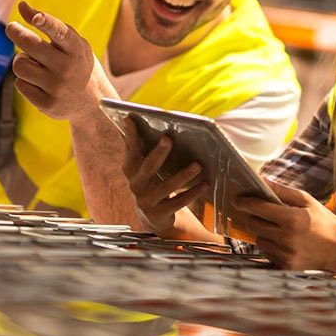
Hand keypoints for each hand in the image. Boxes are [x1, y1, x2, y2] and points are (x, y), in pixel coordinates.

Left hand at [5, 1, 115, 122]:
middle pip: (29, 44)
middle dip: (15, 31)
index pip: (60, 32)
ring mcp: (57, 87)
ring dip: (22, 61)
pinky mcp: (47, 104)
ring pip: (19, 64)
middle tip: (12, 28)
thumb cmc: (78, 65)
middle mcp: (67, 68)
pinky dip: (25, 81)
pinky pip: (20, 84)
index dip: (46, 22)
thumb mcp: (75, 44)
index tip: (35, 16)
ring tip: (35, 64)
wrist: (93, 103)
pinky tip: (39, 83)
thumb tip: (21, 5)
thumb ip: (51, 25)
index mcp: (77, 49)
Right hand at [121, 116, 210, 237]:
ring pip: (167, 187)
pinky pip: (178, 202)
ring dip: (183, 175)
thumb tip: (130, 121)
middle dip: (159, 152)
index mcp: (130, 170)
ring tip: (198, 164)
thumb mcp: (140, 167)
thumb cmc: (148, 183)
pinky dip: (192, 193)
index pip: (130, 150)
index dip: (130, 135)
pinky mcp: (160, 214)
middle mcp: (136, 185)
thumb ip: (135, 147)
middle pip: (148, 167)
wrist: (151, 217)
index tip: (130, 119)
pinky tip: (205, 184)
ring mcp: (147, 201)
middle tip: (168, 138)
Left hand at [235, 182, 335, 270]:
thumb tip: (261, 180)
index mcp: (292, 219)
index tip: (238, 199)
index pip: (258, 208)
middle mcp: (287, 239)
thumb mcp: (306, 200)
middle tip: (262, 212)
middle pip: (253, 224)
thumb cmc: (323, 221)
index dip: (245, 202)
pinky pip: (266, 252)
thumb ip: (282, 191)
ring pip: (259, 239)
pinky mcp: (285, 267)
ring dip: (263, 232)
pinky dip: (270, 245)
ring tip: (279, 228)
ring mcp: (286, 255)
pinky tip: (284, 241)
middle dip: (254, 216)